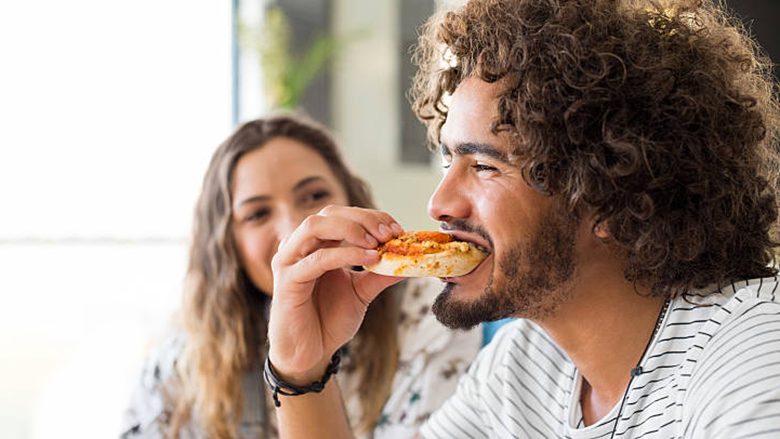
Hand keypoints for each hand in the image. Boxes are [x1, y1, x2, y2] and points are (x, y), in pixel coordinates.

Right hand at [267, 205, 402, 382]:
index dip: (371, 217)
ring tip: (377, 242)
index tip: (397, 229)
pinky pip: (317, 259)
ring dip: (350, 228)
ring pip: (315, 226)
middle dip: (363, 219)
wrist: (310, 354)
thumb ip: (380, 274)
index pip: (342, 215)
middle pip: (329, 213)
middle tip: (390, 233)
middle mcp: (299, 246)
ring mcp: (290, 261)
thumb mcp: (361, 292)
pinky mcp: (287, 281)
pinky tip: (369, 259)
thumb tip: (409, 261)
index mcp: (316, 244)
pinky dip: (345, 255)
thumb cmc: (328, 321)